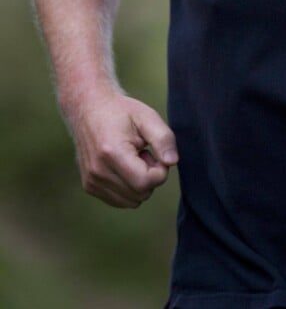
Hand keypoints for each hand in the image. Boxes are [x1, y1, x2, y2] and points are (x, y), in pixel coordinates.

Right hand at [67, 90, 178, 207]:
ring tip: (132, 159)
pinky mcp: (90, 186)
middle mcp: (98, 171)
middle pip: (140, 194)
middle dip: (150, 176)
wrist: (89, 108)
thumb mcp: (148, 117)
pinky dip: (128, 188)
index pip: (145, 182)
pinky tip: (123, 166)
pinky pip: (120, 200)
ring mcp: (91, 181)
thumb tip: (172, 162)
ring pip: (132, 201)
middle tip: (144, 153)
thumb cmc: (121, 112)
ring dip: (139, 183)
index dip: (160, 171)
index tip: (155, 153)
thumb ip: (163, 138)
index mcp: (112, 152)